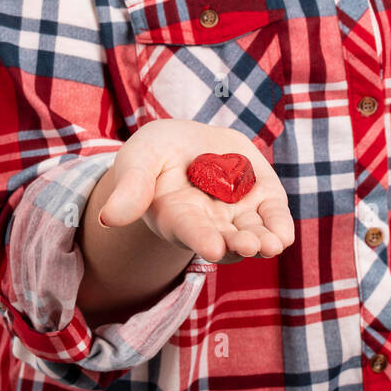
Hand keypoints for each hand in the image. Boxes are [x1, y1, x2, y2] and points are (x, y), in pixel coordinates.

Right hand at [98, 119, 294, 263]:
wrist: (187, 144)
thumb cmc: (154, 156)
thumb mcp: (139, 160)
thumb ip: (129, 188)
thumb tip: (107, 218)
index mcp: (176, 217)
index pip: (189, 230)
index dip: (200, 238)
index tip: (211, 246)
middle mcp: (209, 224)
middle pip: (226, 240)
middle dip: (239, 244)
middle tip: (252, 246)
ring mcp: (237, 214)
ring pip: (253, 233)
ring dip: (264, 240)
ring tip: (272, 244)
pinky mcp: (261, 197)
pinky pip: (273, 215)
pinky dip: (280, 224)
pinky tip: (283, 234)